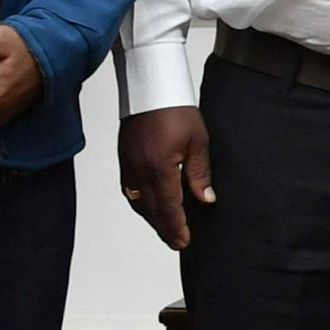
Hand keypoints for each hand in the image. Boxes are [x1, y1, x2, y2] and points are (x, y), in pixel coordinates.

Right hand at [119, 104, 211, 249]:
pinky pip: (128, 190)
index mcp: (159, 168)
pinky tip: (149, 206)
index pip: (168, 208)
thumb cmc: (175, 109)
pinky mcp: (123, 159)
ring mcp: (128, 166)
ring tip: (166, 228)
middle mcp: (139, 171)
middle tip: (176, 242)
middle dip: (164, 229)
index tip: (183, 242)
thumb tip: (206, 200)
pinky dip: (139, 203)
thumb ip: (199, 174)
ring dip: (151, 218)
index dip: (176, 228)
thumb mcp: (197, 141)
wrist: (150, 87)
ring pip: (137, 203)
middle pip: (150, 210)